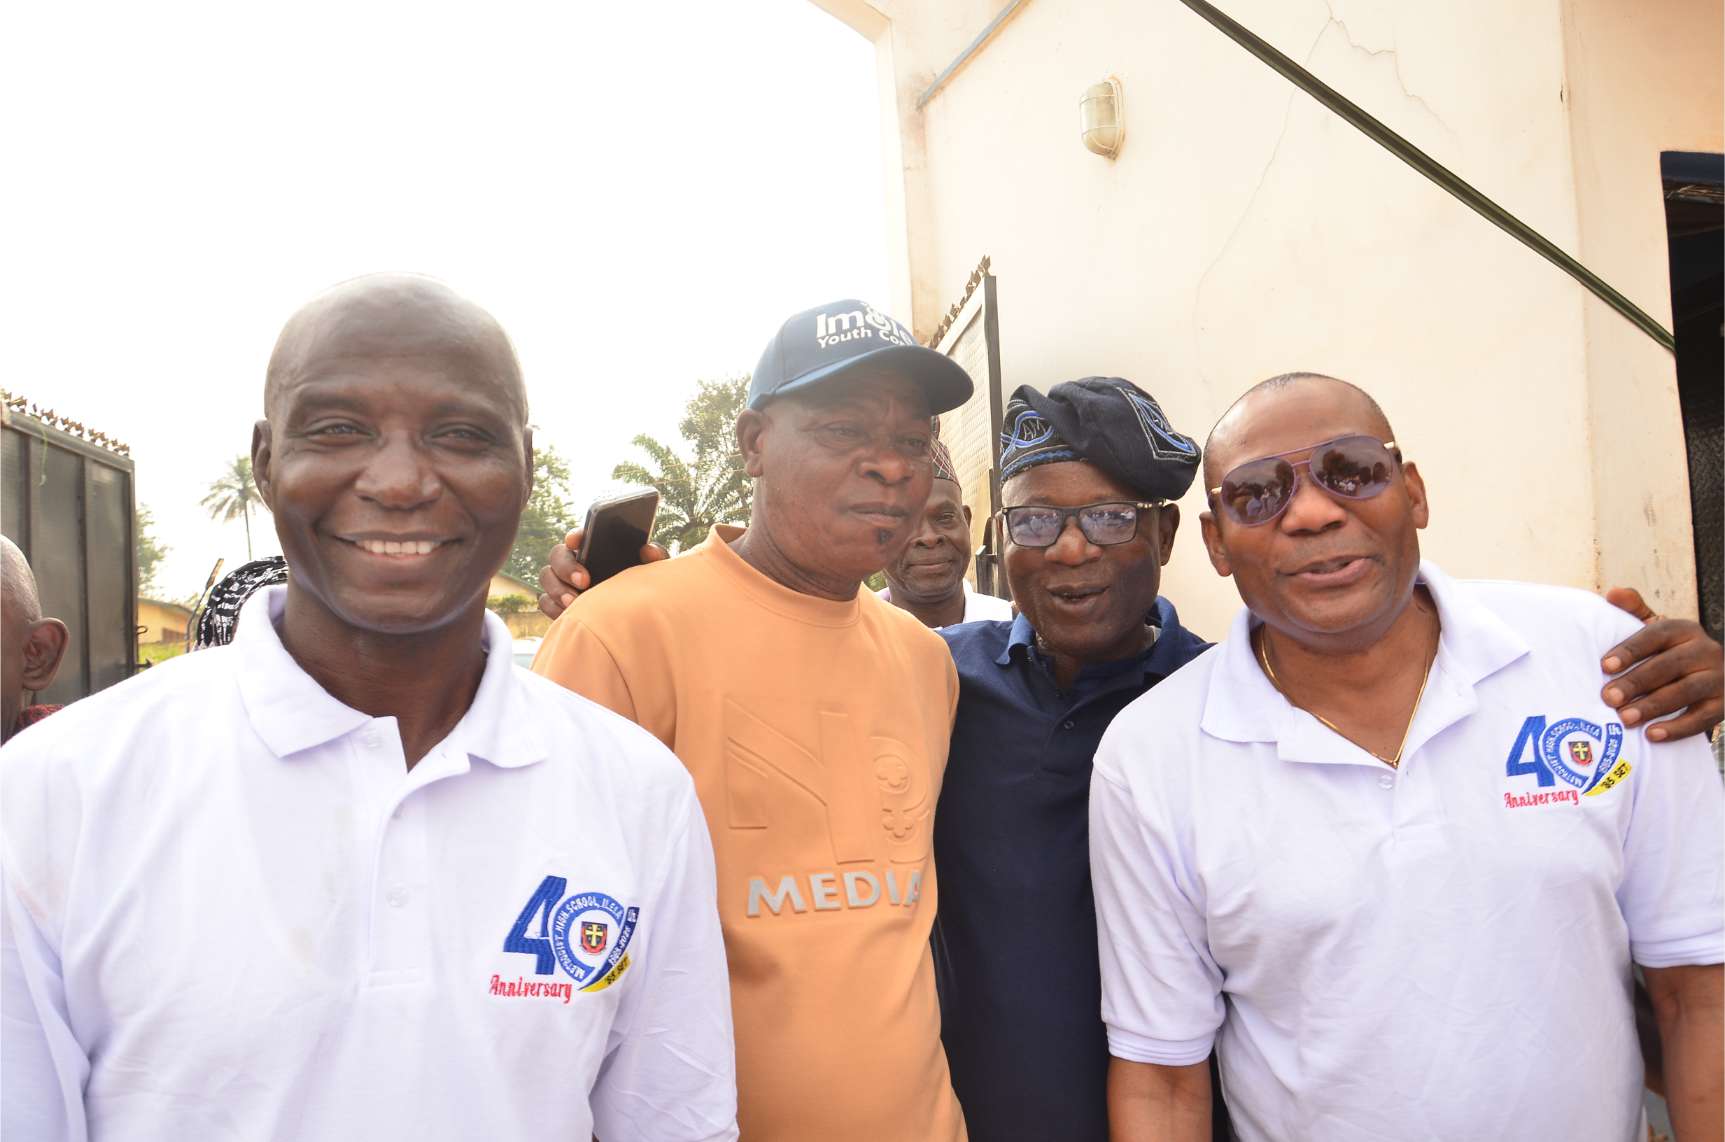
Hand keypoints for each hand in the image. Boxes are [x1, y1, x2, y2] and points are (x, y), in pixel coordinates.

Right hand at [536, 528, 667, 618]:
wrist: (630, 617)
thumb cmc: (638, 586)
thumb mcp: (650, 571)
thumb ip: (655, 558)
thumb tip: (648, 550)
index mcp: (593, 547)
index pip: (580, 535)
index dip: (575, 535)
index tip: (576, 541)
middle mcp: (573, 561)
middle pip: (557, 555)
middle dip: (567, 567)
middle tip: (585, 582)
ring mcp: (561, 581)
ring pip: (547, 577)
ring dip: (558, 589)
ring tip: (574, 602)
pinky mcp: (556, 602)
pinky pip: (545, 602)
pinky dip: (553, 608)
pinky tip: (568, 614)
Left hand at [1600, 587, 1723, 741]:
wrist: (1712, 676)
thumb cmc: (1668, 653)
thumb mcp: (1655, 630)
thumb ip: (1634, 611)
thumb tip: (1613, 593)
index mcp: (1684, 629)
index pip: (1656, 635)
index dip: (1630, 650)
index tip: (1604, 666)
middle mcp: (1706, 650)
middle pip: (1669, 665)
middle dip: (1636, 682)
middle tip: (1608, 698)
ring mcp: (1718, 677)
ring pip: (1686, 691)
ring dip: (1654, 705)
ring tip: (1625, 719)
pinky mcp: (1724, 704)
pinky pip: (1703, 717)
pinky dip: (1678, 728)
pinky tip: (1653, 735)